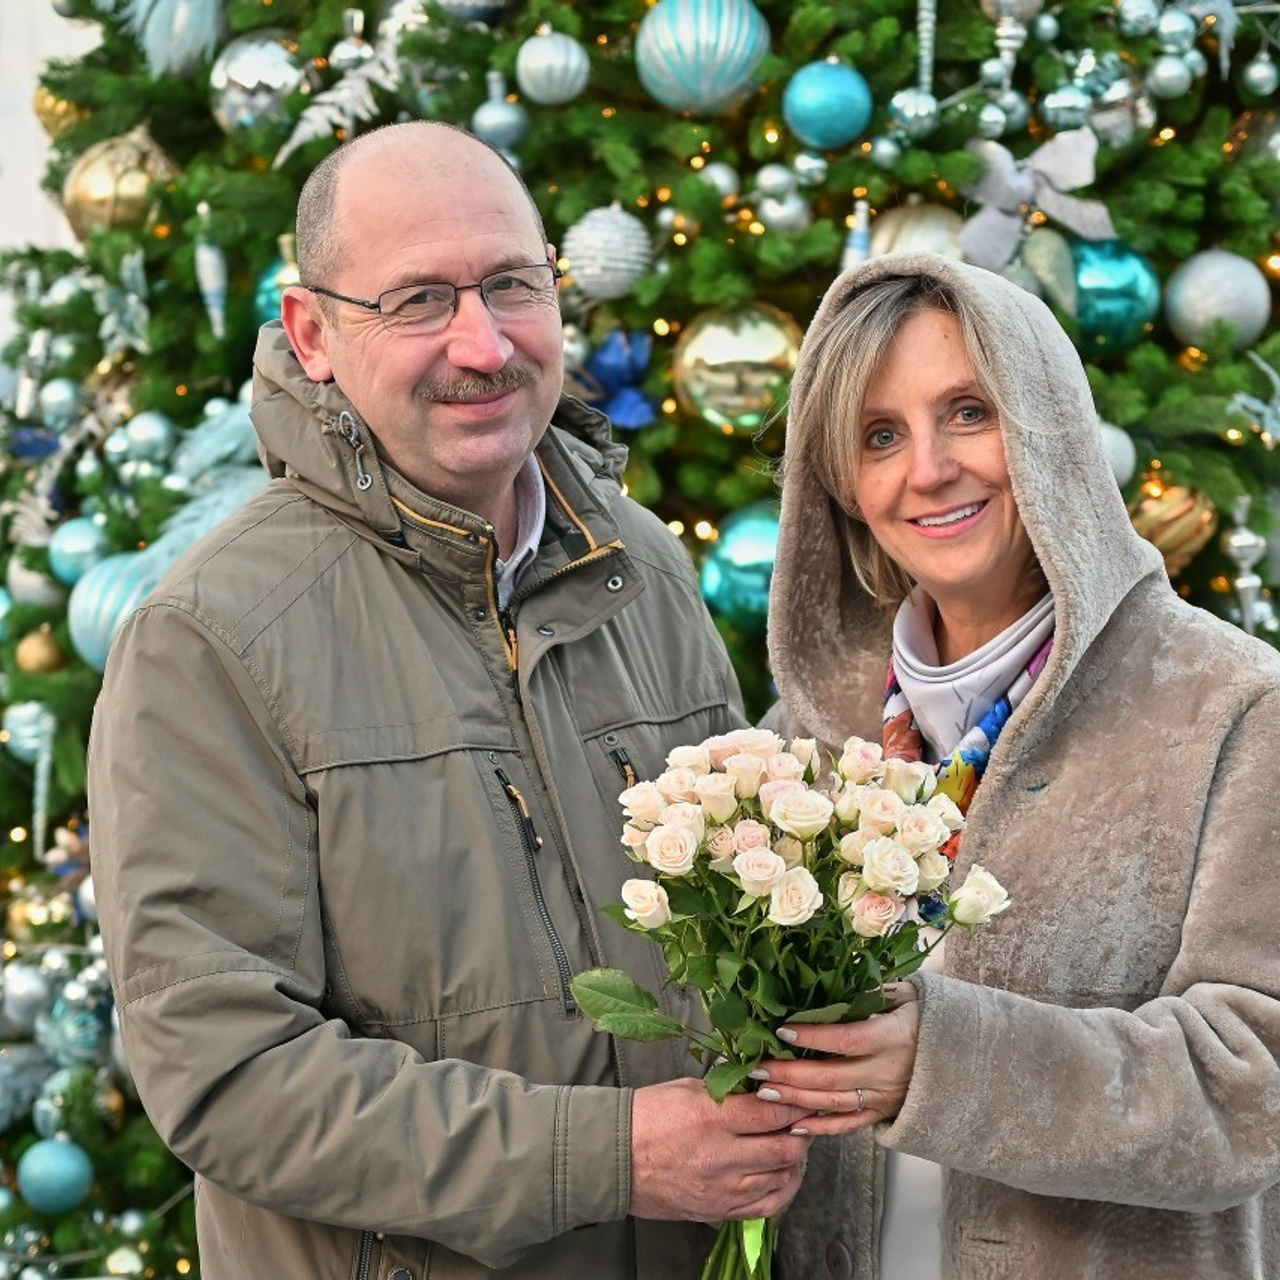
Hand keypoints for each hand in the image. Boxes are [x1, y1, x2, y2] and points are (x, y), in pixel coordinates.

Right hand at [630, 1077, 813, 1221]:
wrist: (613, 1160)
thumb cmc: (646, 1117)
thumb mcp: (687, 1088)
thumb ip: (727, 1089)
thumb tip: (759, 1082)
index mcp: (712, 1119)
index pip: (773, 1112)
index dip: (794, 1102)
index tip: (801, 1094)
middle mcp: (721, 1157)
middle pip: (785, 1147)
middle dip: (801, 1129)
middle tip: (803, 1117)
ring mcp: (722, 1189)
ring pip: (781, 1177)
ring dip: (793, 1158)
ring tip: (791, 1141)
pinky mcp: (719, 1211)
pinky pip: (766, 1205)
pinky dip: (782, 1188)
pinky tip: (783, 1173)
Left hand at [751, 983, 920, 1136]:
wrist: (964, 1059)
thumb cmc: (926, 1018)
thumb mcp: (906, 995)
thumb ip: (872, 991)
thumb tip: (833, 981)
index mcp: (893, 1038)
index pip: (846, 1040)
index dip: (814, 1037)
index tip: (782, 1031)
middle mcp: (887, 1072)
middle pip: (832, 1078)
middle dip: (790, 1075)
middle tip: (758, 1070)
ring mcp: (885, 1097)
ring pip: (834, 1104)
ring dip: (796, 1100)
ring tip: (764, 1093)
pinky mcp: (883, 1113)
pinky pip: (849, 1126)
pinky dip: (821, 1129)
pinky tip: (793, 1126)